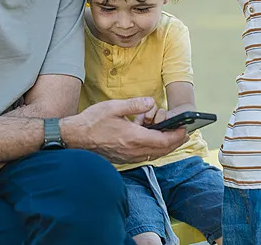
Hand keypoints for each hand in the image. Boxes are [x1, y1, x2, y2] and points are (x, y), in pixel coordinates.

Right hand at [65, 97, 186, 163]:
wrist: (75, 137)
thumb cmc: (93, 121)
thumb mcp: (115, 106)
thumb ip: (135, 104)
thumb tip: (151, 102)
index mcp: (133, 137)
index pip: (163, 141)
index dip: (177, 136)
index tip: (185, 129)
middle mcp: (132, 150)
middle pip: (162, 150)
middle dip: (176, 142)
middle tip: (184, 133)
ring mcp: (127, 156)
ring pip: (154, 154)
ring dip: (165, 146)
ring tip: (172, 136)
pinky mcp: (122, 158)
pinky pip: (144, 156)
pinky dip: (153, 149)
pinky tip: (152, 139)